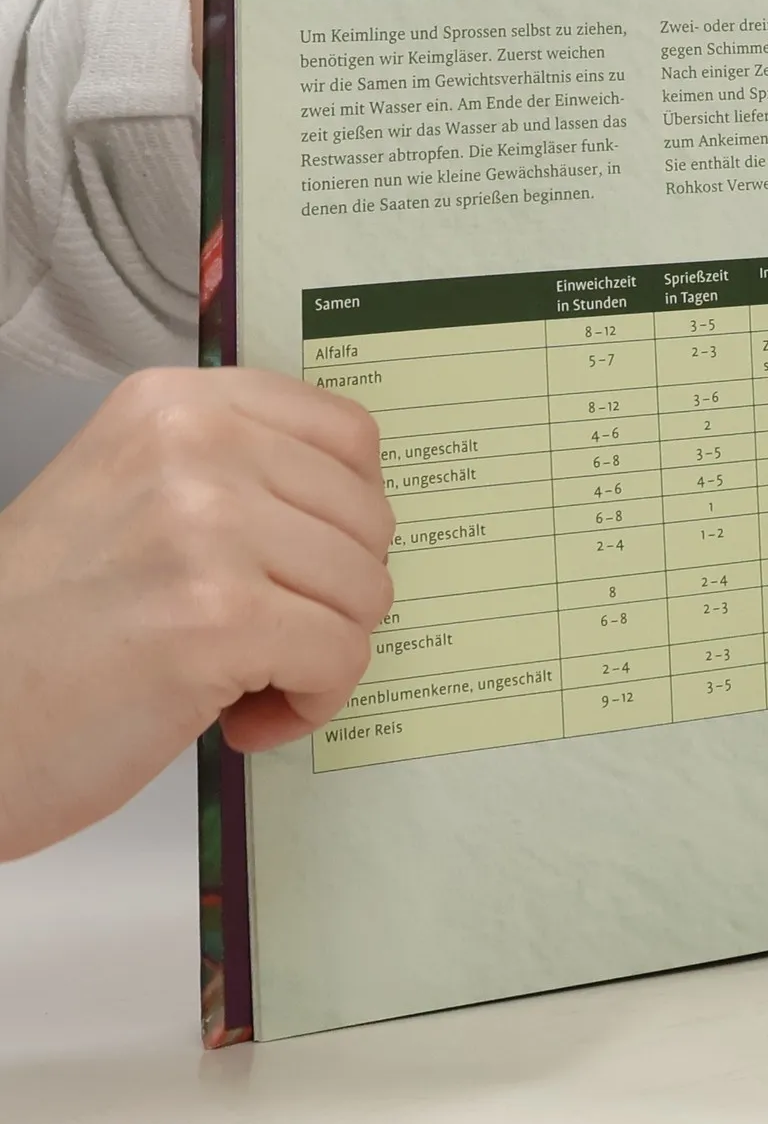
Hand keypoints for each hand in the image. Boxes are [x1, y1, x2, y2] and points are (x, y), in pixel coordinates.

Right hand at [0, 369, 394, 859]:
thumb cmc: (43, 628)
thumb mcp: (127, 494)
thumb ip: (232, 473)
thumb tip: (356, 497)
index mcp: (175, 405)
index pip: (348, 434)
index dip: (348, 515)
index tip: (302, 562)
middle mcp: (194, 446)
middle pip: (368, 519)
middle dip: (333, 594)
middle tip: (260, 634)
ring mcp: (208, 528)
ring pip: (366, 590)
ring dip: (319, 654)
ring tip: (241, 676)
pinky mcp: (220, 619)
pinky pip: (340, 657)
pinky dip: (308, 703)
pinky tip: (239, 718)